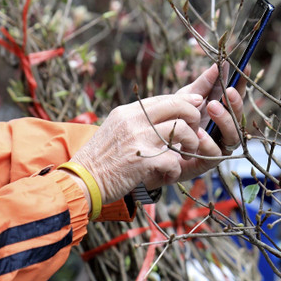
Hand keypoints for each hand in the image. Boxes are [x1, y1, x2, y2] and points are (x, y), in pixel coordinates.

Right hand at [69, 93, 204, 202]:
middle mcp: (133, 121)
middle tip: (194, 135)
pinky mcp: (142, 160)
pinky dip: (175, 170)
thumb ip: (136, 121)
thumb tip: (162, 114)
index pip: (164, 98)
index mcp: (127, 112)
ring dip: (192, 143)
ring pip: (182, 130)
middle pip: (178, 107)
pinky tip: (169, 175)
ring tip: (187, 154)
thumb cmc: (100, 159)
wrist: (82, 181)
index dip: (185, 102)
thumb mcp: (114, 129)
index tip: (198, 105)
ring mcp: (138, 139)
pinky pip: (174, 160)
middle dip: (194, 118)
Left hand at [174, 63, 245, 180]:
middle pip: (239, 118)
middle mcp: (223, 131)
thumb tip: (220, 63)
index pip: (235, 97)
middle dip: (235, 103)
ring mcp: (217, 147)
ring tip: (212, 107)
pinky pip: (214, 155)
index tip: (244, 67)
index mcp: (220, 113)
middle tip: (227, 91)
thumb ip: (204, 83)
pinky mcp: (206, 163)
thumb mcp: (186, 98)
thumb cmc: (172, 120)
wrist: (151, 146)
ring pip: (233, 137)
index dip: (241, 83)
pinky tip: (198, 133)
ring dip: (224, 121)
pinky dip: (207, 143)